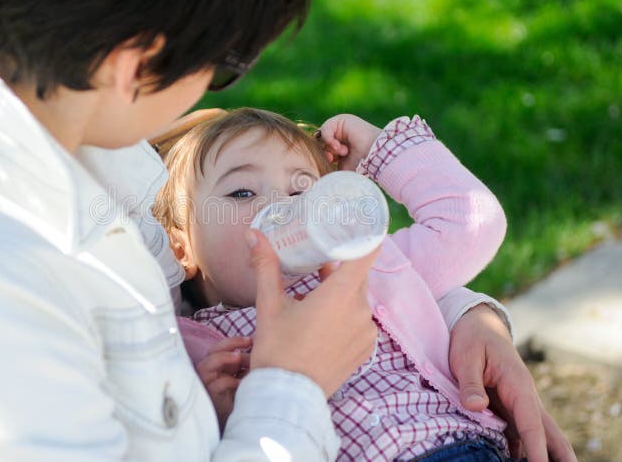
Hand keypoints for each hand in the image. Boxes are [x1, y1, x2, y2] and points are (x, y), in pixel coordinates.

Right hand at [196, 335, 250, 431]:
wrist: (237, 421)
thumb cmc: (240, 396)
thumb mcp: (244, 376)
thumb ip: (247, 363)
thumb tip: (259, 344)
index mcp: (219, 366)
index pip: (220, 347)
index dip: (233, 341)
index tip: (251, 339)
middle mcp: (210, 373)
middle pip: (212, 351)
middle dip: (229, 344)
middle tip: (247, 342)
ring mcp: (208, 384)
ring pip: (207, 365)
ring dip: (223, 358)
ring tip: (238, 357)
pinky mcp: (211, 397)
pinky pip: (217, 384)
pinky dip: (229, 381)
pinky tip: (241, 382)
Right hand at [247, 229, 378, 397]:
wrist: (287, 397)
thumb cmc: (277, 349)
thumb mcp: (269, 305)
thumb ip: (266, 266)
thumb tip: (254, 234)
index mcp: (340, 295)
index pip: (367, 253)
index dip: (365, 235)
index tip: (356, 224)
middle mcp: (360, 310)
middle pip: (357, 276)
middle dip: (339, 268)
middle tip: (317, 262)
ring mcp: (366, 332)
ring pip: (357, 299)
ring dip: (340, 295)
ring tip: (314, 299)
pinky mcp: (366, 349)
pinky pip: (360, 321)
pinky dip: (345, 317)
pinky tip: (323, 324)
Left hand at [317, 114, 381, 170]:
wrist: (374, 157)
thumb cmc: (361, 165)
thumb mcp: (341, 167)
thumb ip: (329, 166)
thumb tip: (316, 171)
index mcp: (339, 147)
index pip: (321, 149)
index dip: (322, 155)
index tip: (330, 162)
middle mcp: (339, 136)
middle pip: (319, 141)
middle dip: (324, 151)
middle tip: (332, 159)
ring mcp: (340, 127)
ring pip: (322, 136)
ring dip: (330, 146)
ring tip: (342, 153)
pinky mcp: (341, 120)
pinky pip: (325, 128)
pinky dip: (328, 138)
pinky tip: (338, 146)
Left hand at [449, 304, 575, 461]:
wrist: (478, 327)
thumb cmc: (472, 340)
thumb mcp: (466, 357)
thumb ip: (471, 383)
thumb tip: (476, 407)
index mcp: (518, 385)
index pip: (531, 423)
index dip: (537, 448)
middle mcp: (524, 398)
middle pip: (549, 433)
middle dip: (559, 456)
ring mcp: (518, 406)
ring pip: (537, 436)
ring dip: (543, 455)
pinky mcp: (508, 410)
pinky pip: (519, 434)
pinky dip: (523, 451)